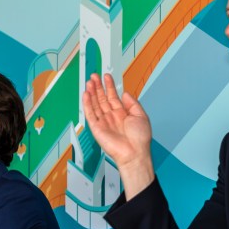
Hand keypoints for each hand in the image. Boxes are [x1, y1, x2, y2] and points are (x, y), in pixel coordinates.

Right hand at [83, 73, 153, 197]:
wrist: (134, 153)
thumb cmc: (140, 139)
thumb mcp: (141, 115)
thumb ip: (133, 103)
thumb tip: (125, 94)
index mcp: (122, 114)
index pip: (113, 96)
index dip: (109, 86)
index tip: (106, 76)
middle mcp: (111, 117)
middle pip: (102, 99)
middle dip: (98, 87)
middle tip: (94, 76)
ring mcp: (103, 122)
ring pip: (95, 104)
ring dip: (92, 93)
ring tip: (89, 82)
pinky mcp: (97, 128)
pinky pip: (90, 114)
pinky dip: (87, 104)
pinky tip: (86, 95)